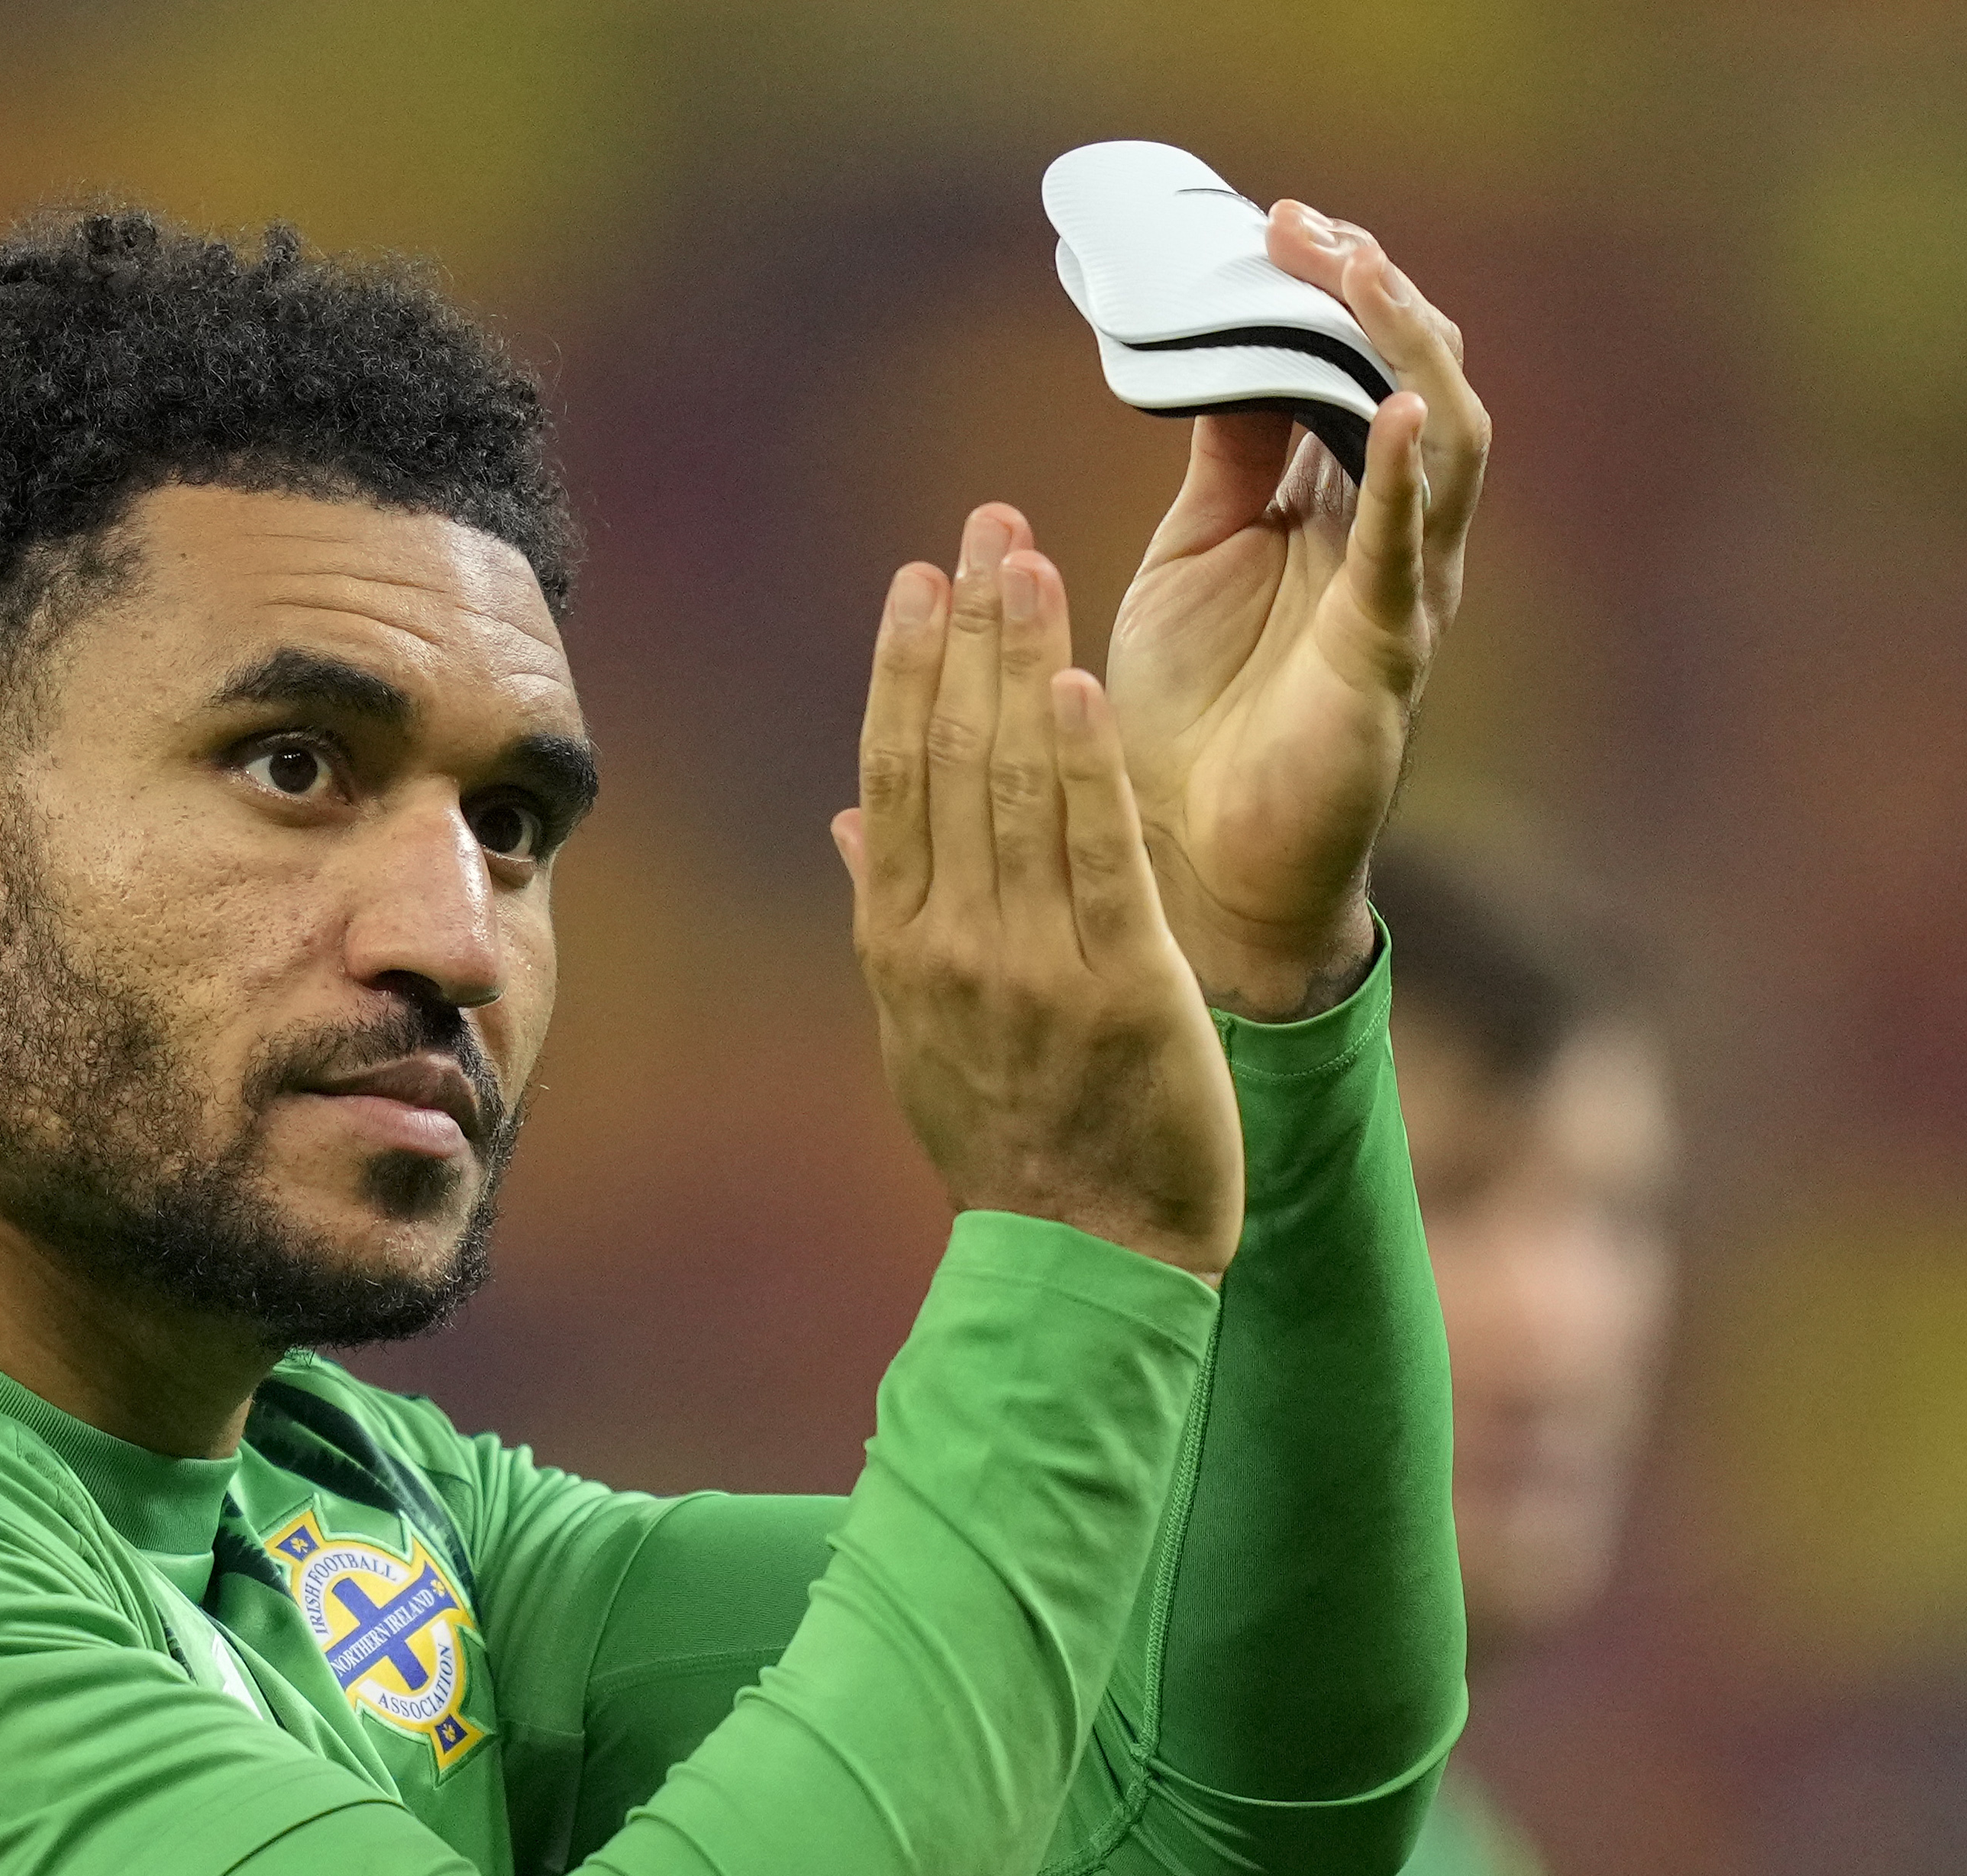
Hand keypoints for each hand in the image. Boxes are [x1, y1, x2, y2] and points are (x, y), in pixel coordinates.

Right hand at [837, 510, 1240, 1279]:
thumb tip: (847, 819)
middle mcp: (951, 944)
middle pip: (948, 756)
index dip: (904, 665)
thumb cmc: (1013, 1146)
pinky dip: (1084, 768)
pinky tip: (1083, 683)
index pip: (895, 774)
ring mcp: (1030, 965)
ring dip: (1021, 663)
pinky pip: (1094, 857)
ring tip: (1029, 563)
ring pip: (1017, 786)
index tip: (919, 576)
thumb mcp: (923, 1034)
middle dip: (965, 629)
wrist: (1084, 1260)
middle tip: (984, 523)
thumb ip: (888, 914)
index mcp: (902, 946)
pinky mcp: (1119, 986)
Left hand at [1105, 204, 1488, 1020]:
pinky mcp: (1387, 657)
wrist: (1188, 864)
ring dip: (1403, 351)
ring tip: (1360, 274)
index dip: (1329, 295)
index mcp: (1334, 514)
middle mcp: (1386, 543)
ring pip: (1444, 444)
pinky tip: (1403, 408)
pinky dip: (1411, 477)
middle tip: (1310, 226)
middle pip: (1416, 384)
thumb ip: (1222, 465)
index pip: (1356, 372)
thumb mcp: (1193, 558)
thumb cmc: (1189, 723)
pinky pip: (1411, 554)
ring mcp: (1400, 596)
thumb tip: (1209, 355)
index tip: (1276, 224)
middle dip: (1373, 297)